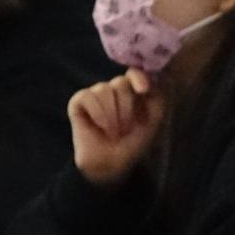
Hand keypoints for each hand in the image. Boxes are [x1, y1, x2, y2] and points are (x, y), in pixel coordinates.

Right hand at [68, 71, 164, 186]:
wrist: (113, 162)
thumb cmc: (134, 141)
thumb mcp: (153, 119)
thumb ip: (157, 96)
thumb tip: (149, 78)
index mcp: (132, 89)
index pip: (134, 72)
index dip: (138, 77)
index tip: (143, 90)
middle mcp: (113, 88)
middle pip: (120, 83)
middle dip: (126, 108)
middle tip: (125, 128)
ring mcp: (95, 93)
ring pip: (104, 89)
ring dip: (111, 115)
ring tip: (113, 131)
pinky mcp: (78, 101)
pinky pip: (87, 96)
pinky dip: (97, 113)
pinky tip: (99, 126)